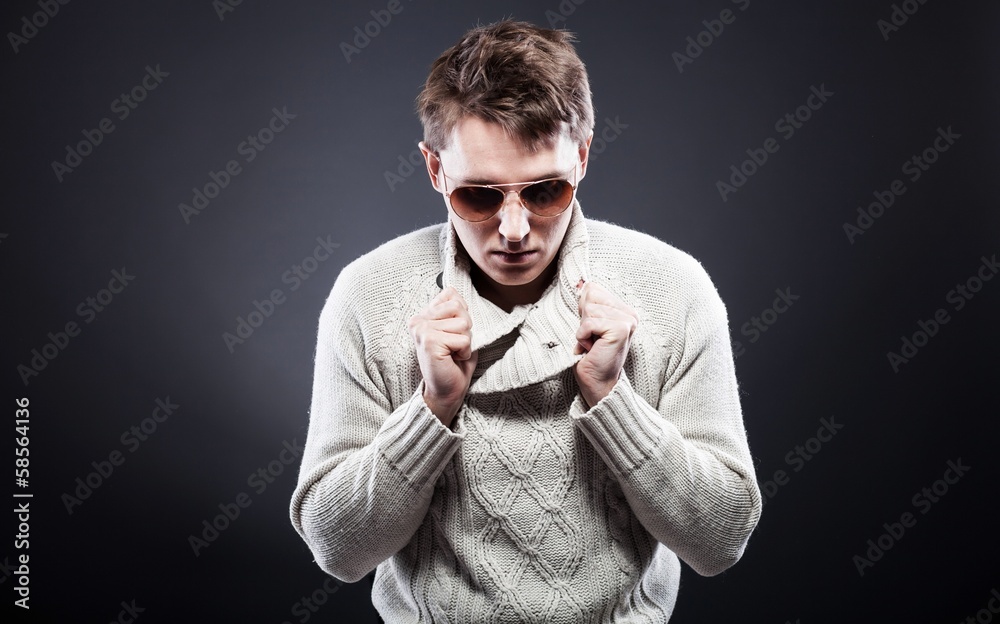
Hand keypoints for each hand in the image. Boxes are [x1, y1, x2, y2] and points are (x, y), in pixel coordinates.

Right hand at [407, 286, 477, 427]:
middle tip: (453, 346)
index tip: (452, 334)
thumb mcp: (457, 330)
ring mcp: (422, 330)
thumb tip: (455, 292)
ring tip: (453, 353)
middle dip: (465, 328)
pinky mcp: (429, 341)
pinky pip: (463, 339)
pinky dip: (464, 351)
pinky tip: (452, 359)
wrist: (446, 391)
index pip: (452, 295)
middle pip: (459, 307)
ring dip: (465, 341)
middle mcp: (418, 320)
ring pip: (463, 323)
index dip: (462, 315)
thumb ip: (455, 310)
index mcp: (423, 315)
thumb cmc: (453, 362)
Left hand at [573, 281, 638, 408]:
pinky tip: (592, 349)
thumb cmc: (591, 355)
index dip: (584, 310)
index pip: (594, 289)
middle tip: (592, 339)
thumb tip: (580, 282)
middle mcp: (629, 313)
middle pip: (591, 296)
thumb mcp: (587, 323)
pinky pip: (588, 323)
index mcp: (624, 310)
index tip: (591, 330)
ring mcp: (627, 321)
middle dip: (584, 319)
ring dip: (583, 331)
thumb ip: (587, 302)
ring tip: (593, 345)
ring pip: (589, 309)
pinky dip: (582, 337)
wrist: (598, 382)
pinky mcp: (620, 329)